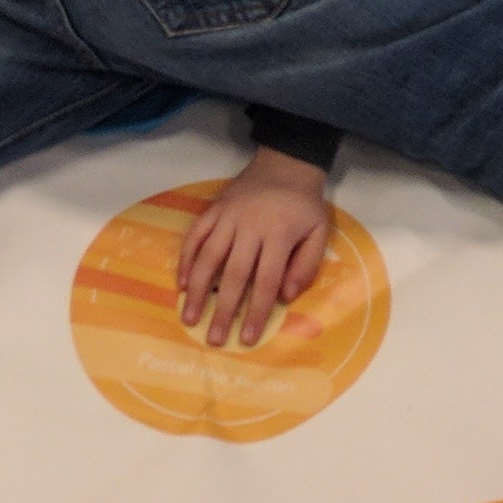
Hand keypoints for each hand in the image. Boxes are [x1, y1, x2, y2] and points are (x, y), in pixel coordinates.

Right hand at [176, 152, 333, 349]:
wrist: (286, 163)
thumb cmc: (303, 205)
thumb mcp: (319, 231)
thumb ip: (306, 265)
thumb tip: (285, 297)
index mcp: (279, 234)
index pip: (266, 281)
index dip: (256, 311)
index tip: (247, 338)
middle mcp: (250, 226)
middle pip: (234, 275)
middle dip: (223, 310)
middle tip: (214, 340)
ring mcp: (228, 216)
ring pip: (209, 257)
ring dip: (197, 290)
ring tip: (188, 317)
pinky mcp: (213, 209)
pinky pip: (195, 235)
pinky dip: (186, 259)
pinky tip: (182, 283)